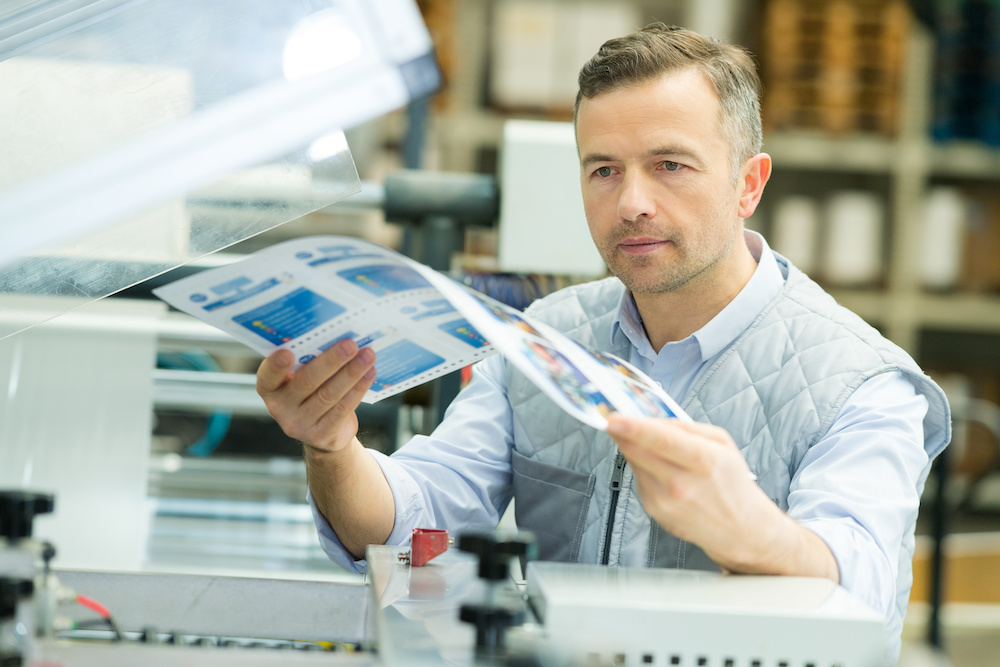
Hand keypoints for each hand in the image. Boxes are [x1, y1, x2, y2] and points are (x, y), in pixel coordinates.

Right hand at [256, 339, 376, 452]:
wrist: (323, 432)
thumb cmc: (311, 393)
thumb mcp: (300, 378)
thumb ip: (307, 362)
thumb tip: (335, 335)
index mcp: (270, 389)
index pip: (268, 377)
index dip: (276, 366)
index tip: (288, 352)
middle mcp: (280, 408)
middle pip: (307, 382)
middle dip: (331, 361)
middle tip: (350, 344)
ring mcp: (300, 424)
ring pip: (329, 394)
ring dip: (351, 372)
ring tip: (367, 355)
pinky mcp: (323, 435)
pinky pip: (343, 408)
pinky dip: (358, 388)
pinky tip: (370, 373)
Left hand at [606, 415, 783, 572]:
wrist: (738, 528)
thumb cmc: (731, 483)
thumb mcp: (723, 443)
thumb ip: (687, 427)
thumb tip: (655, 420)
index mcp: (702, 460)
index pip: (660, 440)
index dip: (633, 427)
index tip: (612, 418)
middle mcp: (680, 483)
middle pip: (637, 451)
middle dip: (620, 432)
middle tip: (612, 419)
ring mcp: (664, 500)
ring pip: (634, 462)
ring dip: (634, 449)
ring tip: (654, 448)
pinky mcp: (654, 510)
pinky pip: (639, 478)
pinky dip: (643, 468)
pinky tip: (662, 472)